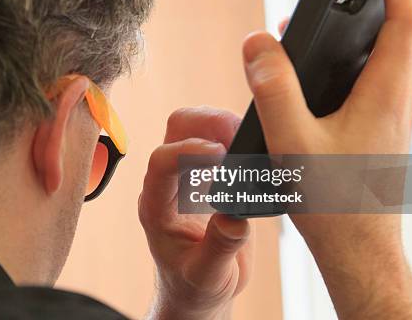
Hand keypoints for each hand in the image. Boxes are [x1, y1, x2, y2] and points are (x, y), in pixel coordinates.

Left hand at [139, 107, 253, 319]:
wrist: (197, 289)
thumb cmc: (193, 286)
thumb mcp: (206, 276)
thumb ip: (219, 249)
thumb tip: (233, 219)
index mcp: (156, 206)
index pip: (161, 162)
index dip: (188, 151)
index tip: (220, 153)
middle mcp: (168, 184)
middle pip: (177, 129)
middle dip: (207, 122)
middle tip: (240, 131)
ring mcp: (188, 175)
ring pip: (197, 127)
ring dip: (223, 124)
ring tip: (250, 138)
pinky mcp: (210, 175)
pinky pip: (219, 140)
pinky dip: (237, 136)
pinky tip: (255, 149)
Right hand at [244, 0, 411, 318]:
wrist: (358, 249)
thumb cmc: (334, 201)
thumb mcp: (295, 140)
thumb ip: (274, 89)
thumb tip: (258, 42)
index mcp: (384, 93)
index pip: (405, 19)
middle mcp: (395, 100)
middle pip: (394, 35)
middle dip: (365, 6)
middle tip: (329, 1)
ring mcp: (390, 117)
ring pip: (380, 61)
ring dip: (352, 39)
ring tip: (310, 36)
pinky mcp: (379, 132)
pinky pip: (369, 85)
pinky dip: (346, 68)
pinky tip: (312, 86)